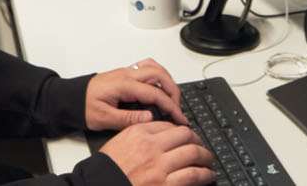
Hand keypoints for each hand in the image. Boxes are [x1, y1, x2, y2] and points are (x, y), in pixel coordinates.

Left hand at [87, 58, 186, 128]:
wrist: (70, 98)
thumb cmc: (83, 106)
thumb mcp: (103, 118)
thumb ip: (128, 118)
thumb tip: (150, 118)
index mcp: (123, 85)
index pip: (155, 93)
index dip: (170, 106)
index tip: (179, 117)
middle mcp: (127, 74)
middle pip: (160, 76)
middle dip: (174, 92)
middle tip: (178, 109)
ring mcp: (127, 72)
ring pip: (156, 68)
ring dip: (168, 82)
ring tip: (172, 99)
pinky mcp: (126, 74)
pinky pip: (148, 68)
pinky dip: (159, 76)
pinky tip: (160, 88)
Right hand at [98, 121, 215, 185]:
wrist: (98, 185)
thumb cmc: (106, 170)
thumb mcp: (118, 143)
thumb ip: (137, 135)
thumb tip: (157, 135)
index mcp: (138, 133)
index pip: (169, 126)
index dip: (181, 131)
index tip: (186, 136)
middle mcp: (151, 147)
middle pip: (185, 136)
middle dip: (197, 141)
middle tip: (201, 147)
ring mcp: (160, 166)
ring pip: (193, 153)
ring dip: (205, 157)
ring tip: (208, 160)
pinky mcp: (165, 184)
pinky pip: (192, 175)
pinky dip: (204, 174)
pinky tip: (208, 175)